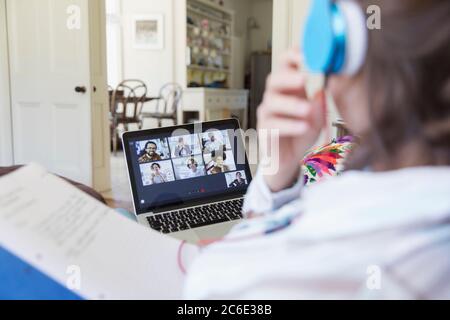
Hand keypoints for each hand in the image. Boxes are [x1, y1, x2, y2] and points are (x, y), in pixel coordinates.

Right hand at [258, 49, 326, 191]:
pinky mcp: (265, 130)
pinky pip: (273, 124)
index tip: (307, 54)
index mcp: (289, 87)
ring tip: (307, 110)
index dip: (293, 56)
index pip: (285, 64)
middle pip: (274, 79)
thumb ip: (320, 101)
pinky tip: (303, 127)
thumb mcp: (317, 115)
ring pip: (272, 102)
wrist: (289, 159)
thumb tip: (325, 87)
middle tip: (304, 79)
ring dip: (291, 104)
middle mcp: (275, 97)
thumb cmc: (300, 132)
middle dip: (288, 77)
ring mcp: (267, 113)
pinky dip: (290, 125)